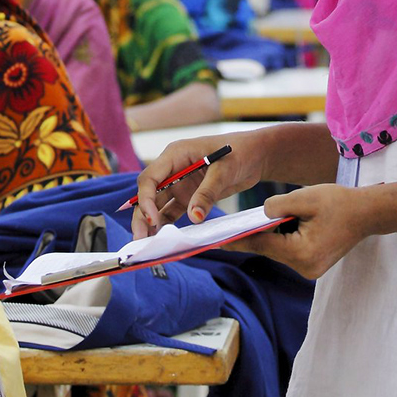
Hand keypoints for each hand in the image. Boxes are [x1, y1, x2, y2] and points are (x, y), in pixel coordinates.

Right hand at [132, 132, 262, 238]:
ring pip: (157, 205)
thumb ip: (207, 193)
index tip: (152, 219)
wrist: (256, 156)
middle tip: (140, 239)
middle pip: (149, 194)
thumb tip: (194, 217)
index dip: (145, 199)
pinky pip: (173, 212)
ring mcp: (179, 184)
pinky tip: (163, 240)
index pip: (150, 178)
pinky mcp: (189, 196)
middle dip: (142, 216)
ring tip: (147, 244)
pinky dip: (167, 225)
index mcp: (175, 155)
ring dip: (151, 223)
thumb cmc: (240, 152)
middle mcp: (172, 170)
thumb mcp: (224, 170)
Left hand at [225, 184, 370, 278]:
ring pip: (277, 250)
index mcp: (302, 253)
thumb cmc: (339, 203)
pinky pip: (288, 250)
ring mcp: (309, 269)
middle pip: (268, 248)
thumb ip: (277, 206)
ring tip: (245, 225)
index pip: (262, 244)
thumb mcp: (305, 197)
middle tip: (224, 229)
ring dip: (268, 235)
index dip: (238, 239)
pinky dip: (280, 238)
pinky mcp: (312, 264)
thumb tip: (259, 214)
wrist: (367, 213)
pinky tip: (272, 225)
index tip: (216, 240)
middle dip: (252, 235)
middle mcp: (304, 267)